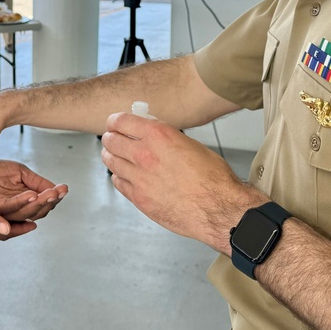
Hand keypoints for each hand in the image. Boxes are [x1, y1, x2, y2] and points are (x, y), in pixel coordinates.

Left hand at [0, 159, 67, 221]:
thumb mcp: (19, 172)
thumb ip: (36, 181)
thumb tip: (55, 188)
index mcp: (22, 203)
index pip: (42, 204)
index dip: (54, 198)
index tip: (65, 189)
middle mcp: (14, 210)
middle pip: (37, 211)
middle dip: (50, 202)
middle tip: (60, 192)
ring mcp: (2, 211)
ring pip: (26, 212)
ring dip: (40, 203)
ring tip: (51, 194)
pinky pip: (9, 207)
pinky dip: (22, 201)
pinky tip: (32, 195)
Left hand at [100, 112, 263, 251]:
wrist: (219, 208)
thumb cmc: (213, 178)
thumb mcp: (190, 144)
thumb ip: (166, 138)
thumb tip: (152, 135)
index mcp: (158, 135)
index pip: (121, 121)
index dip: (114, 121)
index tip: (114, 123)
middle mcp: (145, 154)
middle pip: (111, 140)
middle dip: (111, 138)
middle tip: (114, 139)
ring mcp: (139, 178)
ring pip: (110, 161)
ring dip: (112, 156)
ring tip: (117, 156)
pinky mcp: (139, 198)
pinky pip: (118, 182)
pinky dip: (119, 176)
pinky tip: (126, 175)